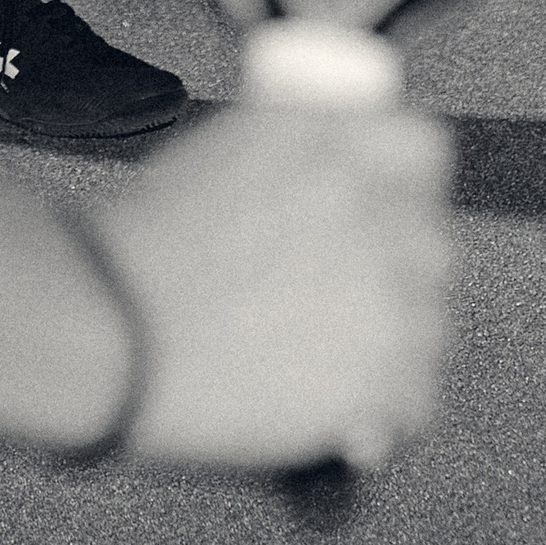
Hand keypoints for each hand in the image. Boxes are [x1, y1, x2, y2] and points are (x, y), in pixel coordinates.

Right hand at [85, 101, 453, 469]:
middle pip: (432, 241)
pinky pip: (415, 393)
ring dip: (390, 336)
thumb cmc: (146, 240)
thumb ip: (295, 152)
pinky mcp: (384, 378)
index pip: (422, 148)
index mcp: (333, 143)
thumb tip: (337, 172)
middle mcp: (375, 210)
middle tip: (336, 292)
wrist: (112, 324)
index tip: (382, 207)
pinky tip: (325, 395)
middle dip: (396, 266)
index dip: (403, 181)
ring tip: (316, 351)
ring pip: (429, 323)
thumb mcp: (223, 152)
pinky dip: (380, 401)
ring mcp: (388, 298)